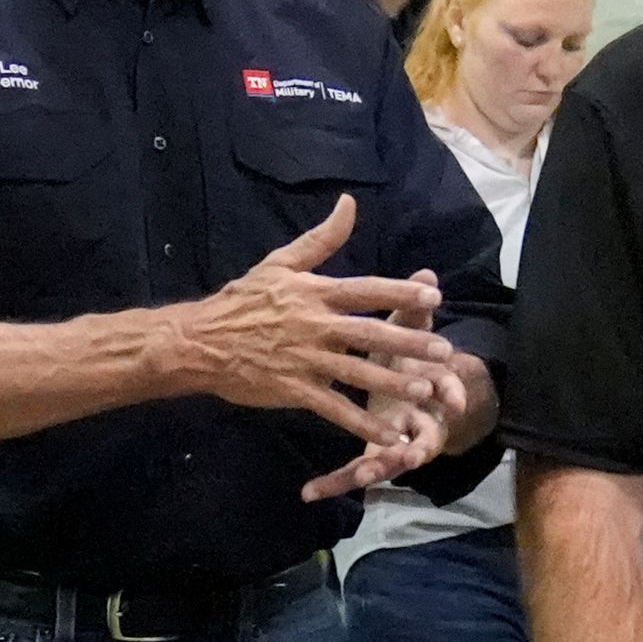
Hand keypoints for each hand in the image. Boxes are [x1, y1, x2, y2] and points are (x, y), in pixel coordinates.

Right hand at [174, 194, 452, 437]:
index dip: (399, 293)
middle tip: (443, 351)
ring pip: (356, 373)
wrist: (199, 341)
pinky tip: (388, 438)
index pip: (365, 290)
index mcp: (314, 293)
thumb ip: (320, 239)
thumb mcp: (279, 263)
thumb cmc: (242, 300)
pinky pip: (334, 409)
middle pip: (369, 333)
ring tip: (426, 392)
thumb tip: (350, 204)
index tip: (433, 296)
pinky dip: (362, 425)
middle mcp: (314, 326)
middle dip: (408, 342)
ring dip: (393, 384)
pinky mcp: (294, 390)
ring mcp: (305, 360)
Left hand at [298, 299, 484, 501]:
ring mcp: (397, 440)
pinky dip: (335, 482)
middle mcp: (419, 417)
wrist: (426, 396)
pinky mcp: (375, 456)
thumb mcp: (411, 329)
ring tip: (364, 477)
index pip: (447, 388)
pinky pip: (356, 472)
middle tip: (412, 456)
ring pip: (391, 460)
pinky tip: (309, 493)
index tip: (452, 400)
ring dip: (379, 469)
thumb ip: (414, 305)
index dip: (452, 393)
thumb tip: (427, 274)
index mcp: (430, 384)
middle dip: (421, 444)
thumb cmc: (412, 356)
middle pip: (428, 435)